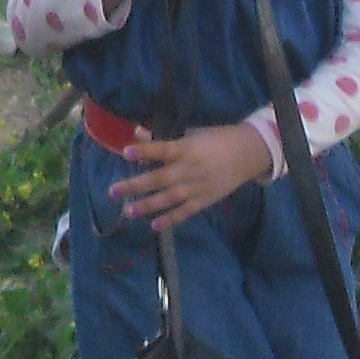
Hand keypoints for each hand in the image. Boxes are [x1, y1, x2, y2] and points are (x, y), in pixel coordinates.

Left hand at [117, 123, 277, 229]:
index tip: (126, 152)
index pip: (163, 149)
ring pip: (169, 198)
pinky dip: (171, 219)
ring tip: (127, 212)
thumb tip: (135, 131)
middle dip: (135, 185)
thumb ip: (161, 137)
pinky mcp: (205, 200)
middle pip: (160, 178)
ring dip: (148, 206)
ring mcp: (197, 186)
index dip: (145, 150)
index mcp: (186, 148)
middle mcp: (190, 168)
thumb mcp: (190, 134)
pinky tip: (154, 226)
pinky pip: (186, 212)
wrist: (247, 154)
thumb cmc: (214, 140)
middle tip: (112, 192)